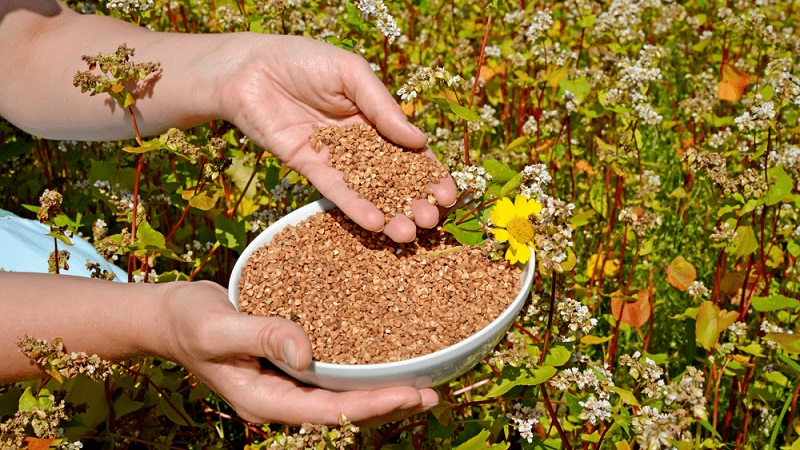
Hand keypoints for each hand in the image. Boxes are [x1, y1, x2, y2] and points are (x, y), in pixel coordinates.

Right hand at [160, 281, 438, 425]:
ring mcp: (283, 384)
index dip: (371, 405)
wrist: (169, 316)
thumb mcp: (217, 326)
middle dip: (387, 405)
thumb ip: (261, 334)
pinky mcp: (287, 365)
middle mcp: (279, 397)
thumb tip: (306, 353)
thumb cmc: (187, 320)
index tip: (409, 395)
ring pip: (340, 396)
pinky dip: (359, 370)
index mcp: (262, 399)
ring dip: (379, 392)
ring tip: (423, 384)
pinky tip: (385, 357)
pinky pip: (329, 375)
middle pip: (342, 412)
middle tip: (433, 395)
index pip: (327, 411)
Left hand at [215, 34, 456, 241]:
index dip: (430, 173)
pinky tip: (375, 224)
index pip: (411, 151)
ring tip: (408, 233)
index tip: (448, 194)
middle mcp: (359, 142)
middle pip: (394, 177)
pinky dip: (355, 208)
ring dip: (390, 212)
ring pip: (368, 190)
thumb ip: (384, 108)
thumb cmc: (304, 60)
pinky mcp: (310, 169)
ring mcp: (336, 157)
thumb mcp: (352, 75)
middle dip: (414, 200)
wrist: (250, 69)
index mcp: (376, 118)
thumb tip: (420, 142)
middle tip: (430, 220)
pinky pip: (336, 192)